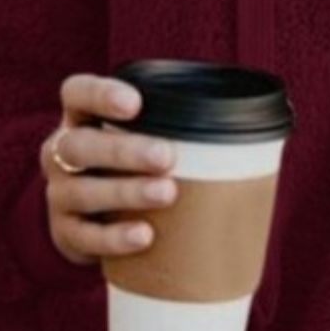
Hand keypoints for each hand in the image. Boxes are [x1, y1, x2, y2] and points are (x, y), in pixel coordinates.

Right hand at [39, 73, 179, 267]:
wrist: (94, 224)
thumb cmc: (135, 169)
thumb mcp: (147, 141)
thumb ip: (188, 129)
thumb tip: (270, 124)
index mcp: (82, 119)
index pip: (77, 93)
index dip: (100, 93)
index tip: (136, 102)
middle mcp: (61, 152)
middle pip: (79, 144)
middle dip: (124, 150)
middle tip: (168, 156)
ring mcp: (59, 194)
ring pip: (81, 190)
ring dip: (125, 191)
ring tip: (167, 193)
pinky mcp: (65, 233)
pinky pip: (85, 236)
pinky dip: (114, 237)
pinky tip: (145, 235)